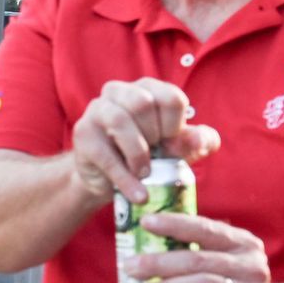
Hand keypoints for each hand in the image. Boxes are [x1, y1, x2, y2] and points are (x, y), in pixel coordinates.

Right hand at [69, 79, 220, 204]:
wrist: (109, 179)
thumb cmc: (149, 156)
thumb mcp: (178, 149)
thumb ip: (197, 142)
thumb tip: (201, 140)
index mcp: (148, 88)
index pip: (171, 98)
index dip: (176, 127)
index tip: (171, 145)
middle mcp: (120, 91)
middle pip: (143, 103)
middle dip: (155, 137)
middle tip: (155, 158)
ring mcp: (97, 109)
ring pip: (120, 121)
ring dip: (138, 154)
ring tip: (145, 174)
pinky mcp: (82, 133)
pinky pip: (105, 154)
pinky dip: (125, 178)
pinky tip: (137, 194)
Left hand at [131, 210, 272, 282]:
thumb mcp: (222, 265)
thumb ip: (197, 251)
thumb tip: (145, 241)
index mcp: (244, 245)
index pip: (205, 229)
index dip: (174, 224)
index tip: (145, 222)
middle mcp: (252, 266)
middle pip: (198, 259)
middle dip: (159, 262)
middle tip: (131, 267)